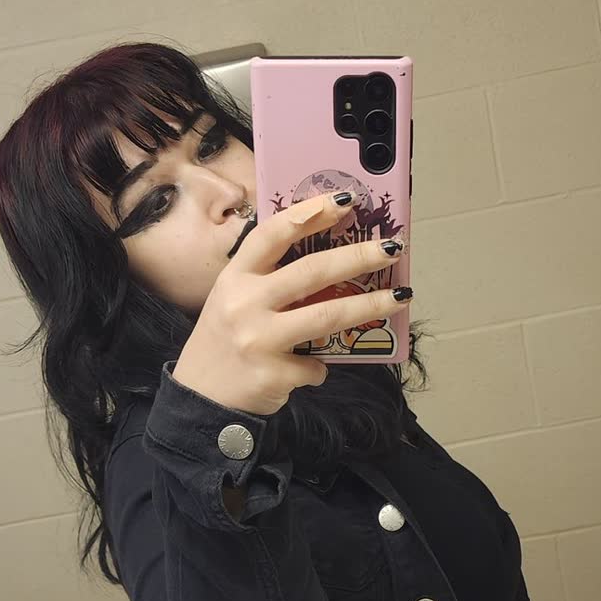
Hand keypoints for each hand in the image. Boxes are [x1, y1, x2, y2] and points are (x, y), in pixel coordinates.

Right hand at [171, 194, 407, 416]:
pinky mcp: (273, 373)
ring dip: (369, 305)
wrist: (200, 399)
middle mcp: (245, 303)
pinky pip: (315, 365)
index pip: (272, 235)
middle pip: (311, 271)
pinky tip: (314, 368)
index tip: (345, 200)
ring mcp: (259, 339)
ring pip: (327, 316)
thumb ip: (268, 279)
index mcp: (235, 277)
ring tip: (400, 297)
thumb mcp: (233, 300)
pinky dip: (320, 367)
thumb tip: (330, 260)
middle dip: (358, 256)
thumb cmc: (225, 341)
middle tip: (392, 248)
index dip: (309, 214)